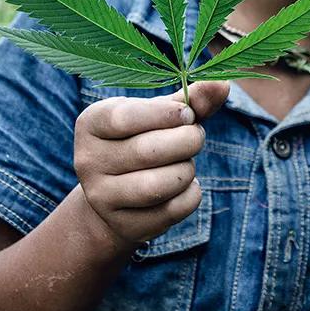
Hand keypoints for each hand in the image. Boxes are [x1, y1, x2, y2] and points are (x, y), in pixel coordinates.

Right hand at [74, 80, 228, 250]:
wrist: (117, 195)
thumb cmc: (143, 139)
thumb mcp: (159, 115)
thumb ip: (189, 99)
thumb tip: (221, 84)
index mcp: (91, 124)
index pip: (124, 118)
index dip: (165, 115)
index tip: (188, 114)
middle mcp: (88, 161)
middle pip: (148, 151)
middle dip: (187, 140)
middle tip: (195, 136)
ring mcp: (102, 198)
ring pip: (159, 185)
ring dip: (187, 170)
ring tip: (186, 162)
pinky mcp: (125, 226)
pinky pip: (173, 210)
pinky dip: (191, 194)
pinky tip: (184, 186)